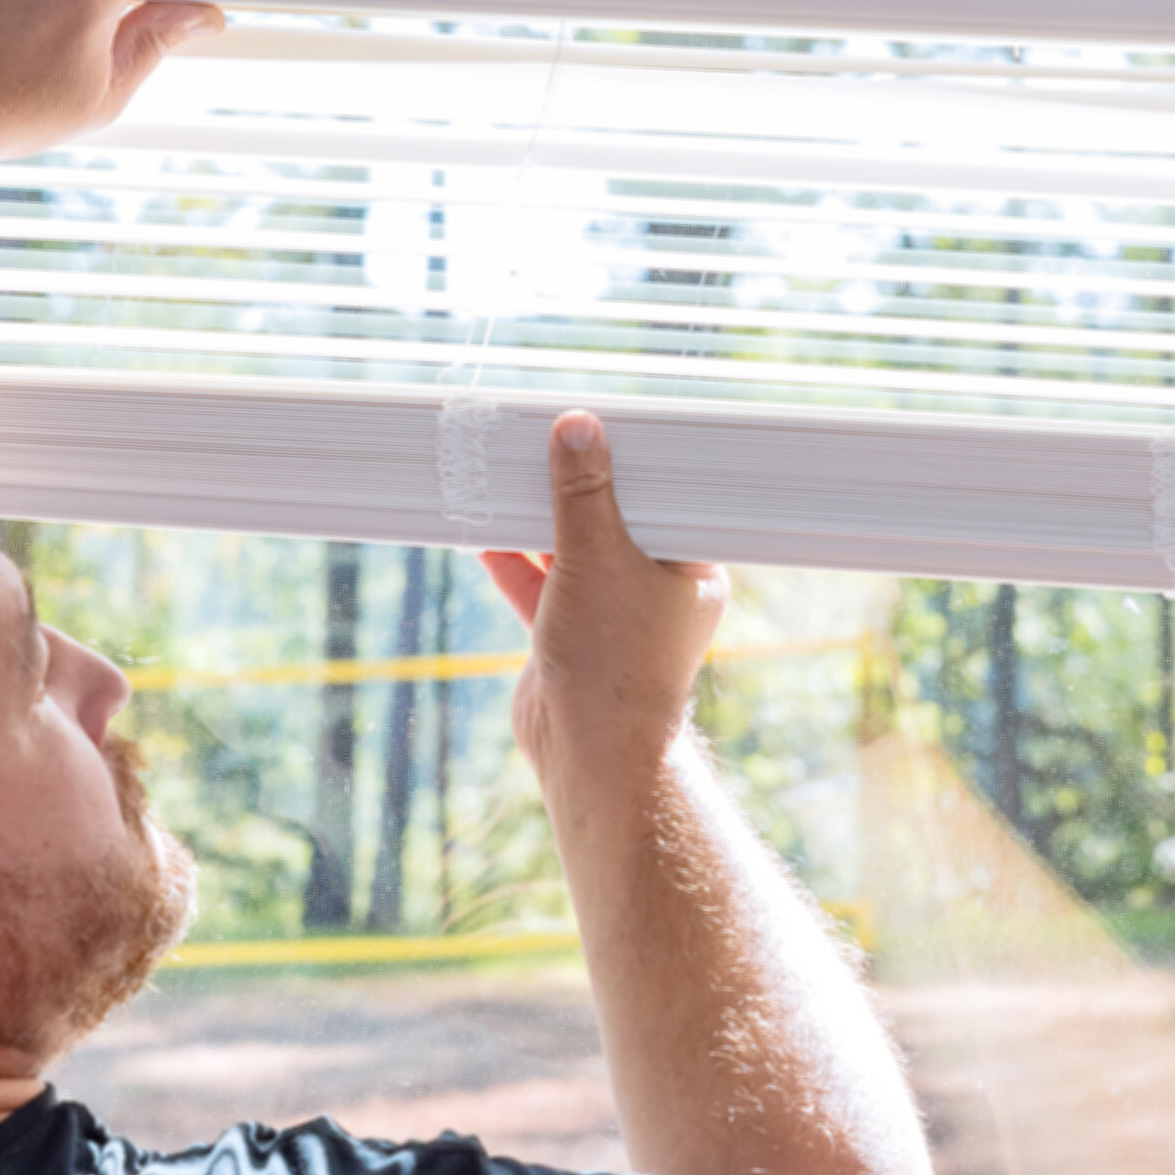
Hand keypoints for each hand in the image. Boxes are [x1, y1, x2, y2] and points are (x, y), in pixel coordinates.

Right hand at [478, 414, 727, 786]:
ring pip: (571, 550)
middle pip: (613, 518)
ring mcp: (609, 612)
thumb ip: (582, 493)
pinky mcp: (567, 634)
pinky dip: (513, 559)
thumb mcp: (596, 557)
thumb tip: (578, 429)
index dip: (634, 460)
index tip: (603, 423)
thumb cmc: (615, 661)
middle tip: (548, 437)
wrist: (586, 751)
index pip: (667, 497)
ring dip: (538, 519)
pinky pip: (539, 584)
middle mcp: (654, 589)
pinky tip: (484, 529)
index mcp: (691, 569)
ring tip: (508, 472)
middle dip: (577, 484)